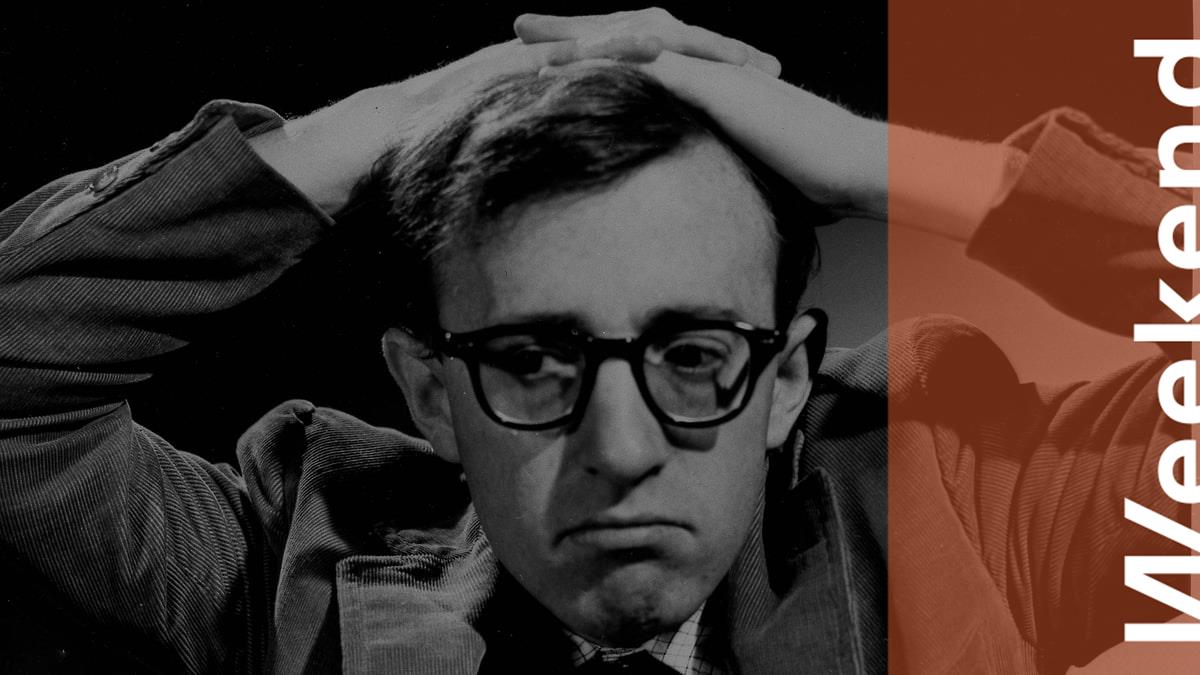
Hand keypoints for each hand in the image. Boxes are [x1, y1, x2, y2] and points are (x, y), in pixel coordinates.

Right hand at [251, 10, 769, 214]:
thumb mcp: (532, 177)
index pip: (659, 70)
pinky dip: (632, 49)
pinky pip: (587, 45)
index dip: (710, 79)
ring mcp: (545, 52)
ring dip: (693, 43)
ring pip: (635, 28)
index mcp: (578, 86)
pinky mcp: (522, 56)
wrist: (380, 142)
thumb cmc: (453, 168)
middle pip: (660, 37)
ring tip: (745, 61)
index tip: (762, 96)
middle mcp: (567, 60)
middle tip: (773, 68)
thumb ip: (571, 184)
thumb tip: (615, 231)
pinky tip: (672, 58)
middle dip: (718, 52)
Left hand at [517, 10, 886, 219]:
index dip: (601, 56)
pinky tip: (560, 63)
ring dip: (575, 34)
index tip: (558, 60)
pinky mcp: (713, 85)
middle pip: (629, 35)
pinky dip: (600, 58)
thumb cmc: (814, 177)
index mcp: (711, 85)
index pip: (646, 61)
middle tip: (523, 25)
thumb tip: (705, 204)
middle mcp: (707, 67)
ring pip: (630, 38)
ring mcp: (710, 71)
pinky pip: (647, 63)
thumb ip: (721, 173)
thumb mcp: (752, 173)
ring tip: (524, 31)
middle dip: (574, 31)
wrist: (853, 164)